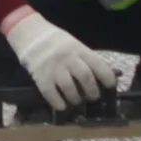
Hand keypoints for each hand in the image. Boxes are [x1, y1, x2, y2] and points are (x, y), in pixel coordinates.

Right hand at [2, 9, 116, 112]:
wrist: (30, 34)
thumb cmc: (55, 41)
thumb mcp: (74, 44)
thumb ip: (86, 58)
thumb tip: (101, 76)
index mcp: (79, 49)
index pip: (98, 64)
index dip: (107, 77)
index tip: (111, 86)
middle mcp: (68, 58)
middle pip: (86, 77)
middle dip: (93, 91)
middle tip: (93, 97)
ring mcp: (54, 68)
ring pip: (70, 88)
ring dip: (76, 98)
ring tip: (77, 101)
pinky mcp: (40, 77)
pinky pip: (51, 94)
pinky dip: (58, 102)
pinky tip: (62, 106)